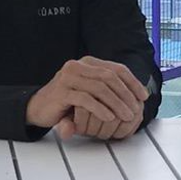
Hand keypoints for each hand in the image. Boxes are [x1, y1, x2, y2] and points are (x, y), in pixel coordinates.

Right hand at [27, 57, 147, 138]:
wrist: (37, 108)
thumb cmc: (67, 102)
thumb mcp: (92, 95)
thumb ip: (111, 92)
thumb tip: (138, 98)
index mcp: (88, 63)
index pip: (116, 68)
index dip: (133, 82)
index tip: (144, 96)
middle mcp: (77, 66)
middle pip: (110, 77)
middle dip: (126, 94)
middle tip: (135, 109)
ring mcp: (68, 77)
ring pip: (100, 88)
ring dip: (116, 103)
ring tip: (125, 115)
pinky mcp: (61, 92)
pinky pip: (85, 99)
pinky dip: (100, 108)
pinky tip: (109, 117)